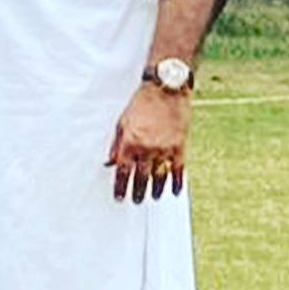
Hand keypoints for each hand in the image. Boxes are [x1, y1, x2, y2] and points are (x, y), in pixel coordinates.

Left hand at [106, 83, 189, 203]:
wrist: (165, 89)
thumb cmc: (141, 103)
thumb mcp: (122, 122)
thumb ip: (116, 144)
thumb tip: (108, 162)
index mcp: (130, 143)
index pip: (123, 172)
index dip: (120, 187)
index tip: (119, 197)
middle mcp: (147, 149)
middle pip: (141, 178)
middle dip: (137, 192)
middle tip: (135, 201)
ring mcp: (165, 149)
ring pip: (159, 177)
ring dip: (155, 190)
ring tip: (153, 197)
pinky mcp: (180, 146)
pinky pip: (178, 170)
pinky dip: (176, 182)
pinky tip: (174, 191)